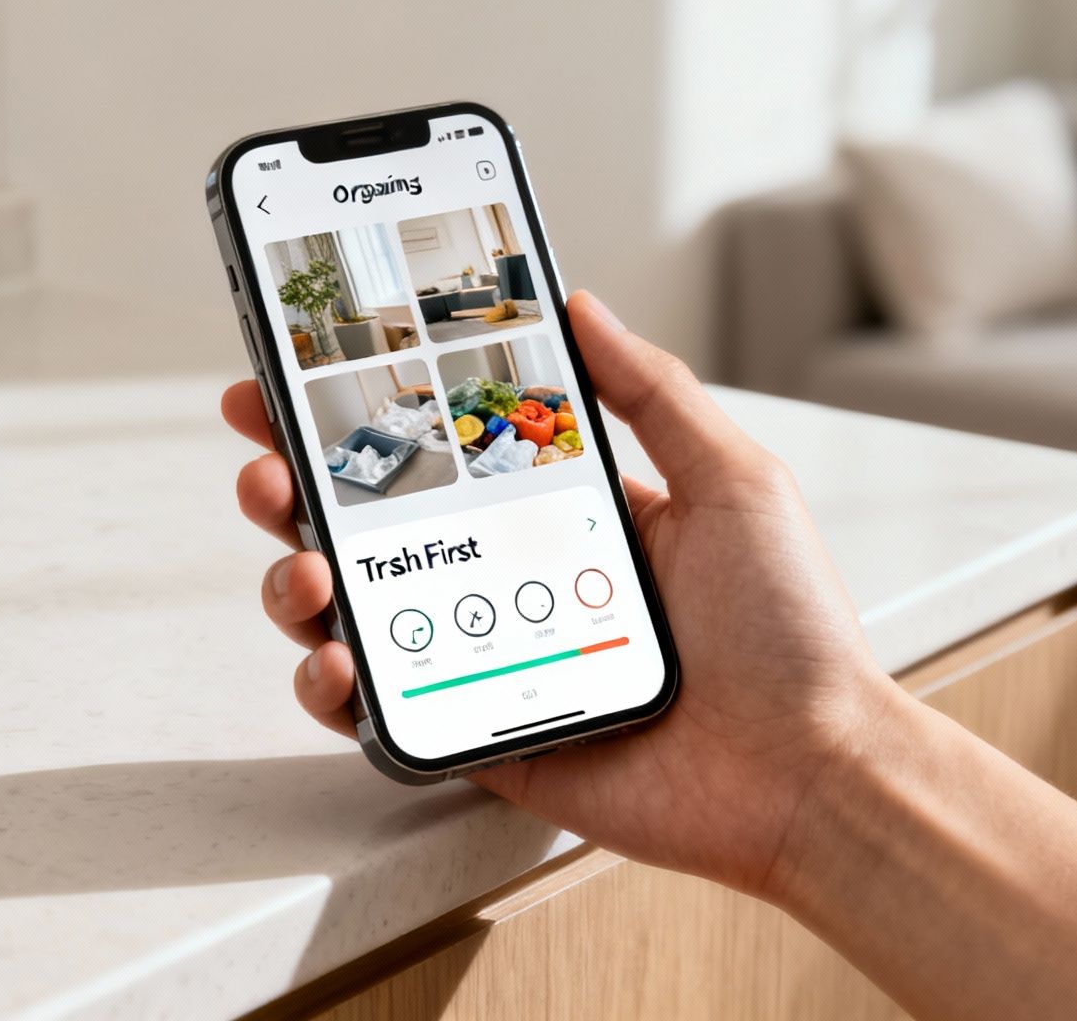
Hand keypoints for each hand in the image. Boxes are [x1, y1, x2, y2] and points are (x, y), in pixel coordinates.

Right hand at [220, 290, 900, 895]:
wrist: (809, 771)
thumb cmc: (789, 633)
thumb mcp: (731, 480)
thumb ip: (650, 391)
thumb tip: (582, 304)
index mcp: (568, 517)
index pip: (443, 452)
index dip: (367, 417)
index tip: (299, 378)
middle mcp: (517, 583)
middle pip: (376, 528)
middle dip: (300, 488)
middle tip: (266, 463)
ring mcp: (490, 662)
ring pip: (360, 615)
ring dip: (301, 583)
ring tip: (302, 566)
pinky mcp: (481, 739)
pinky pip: (384, 714)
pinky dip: (337, 689)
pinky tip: (335, 662)